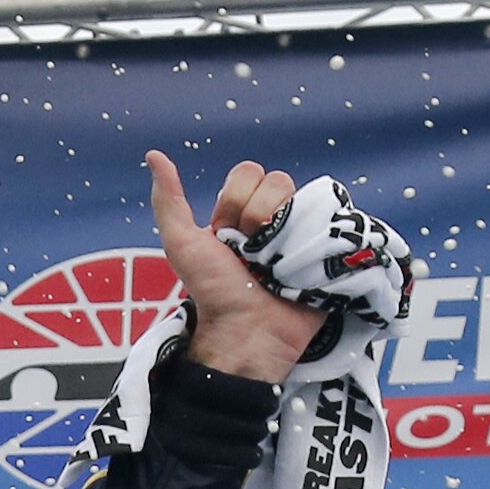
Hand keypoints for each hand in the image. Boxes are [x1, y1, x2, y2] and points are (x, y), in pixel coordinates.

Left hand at [145, 153, 324, 384]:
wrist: (247, 333)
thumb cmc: (213, 292)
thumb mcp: (182, 244)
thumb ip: (168, 201)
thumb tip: (154, 155)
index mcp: (239, 213)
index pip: (249, 173)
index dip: (238, 200)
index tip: (227, 236)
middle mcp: (272, 219)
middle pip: (279, 181)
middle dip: (262, 215)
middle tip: (252, 253)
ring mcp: (300, 234)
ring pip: (306, 198)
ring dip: (290, 230)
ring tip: (277, 263)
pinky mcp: (326, 252)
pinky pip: (336, 220)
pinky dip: (322, 236)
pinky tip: (304, 262)